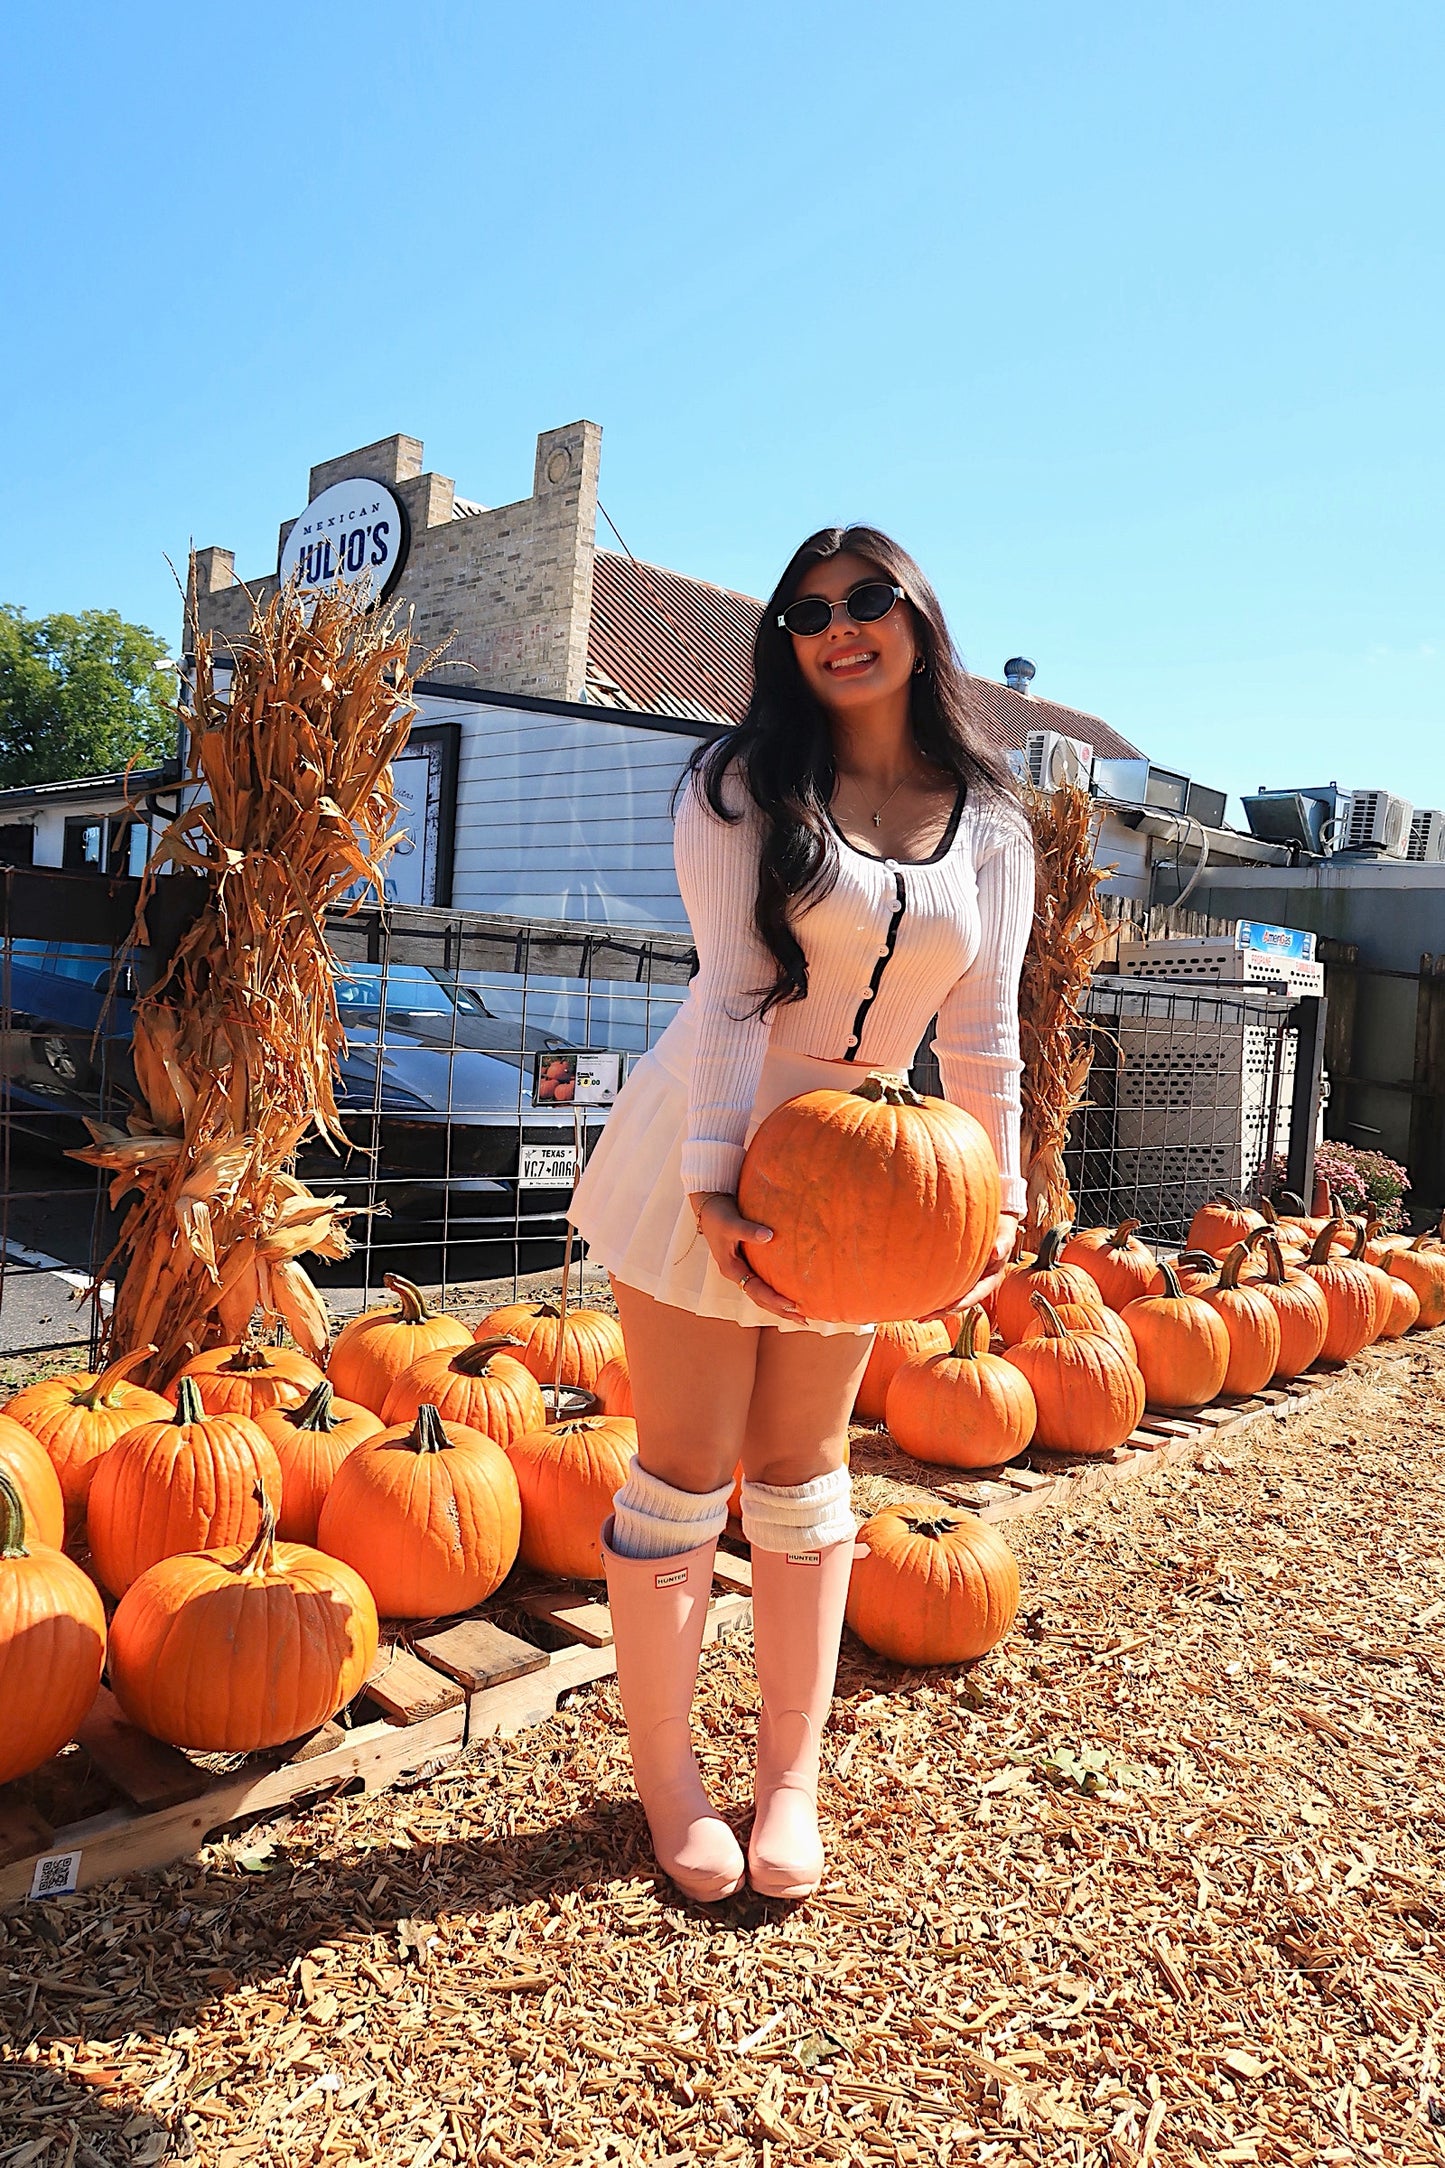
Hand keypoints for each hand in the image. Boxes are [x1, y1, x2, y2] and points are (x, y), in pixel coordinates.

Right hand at [689, 1192, 804, 1321]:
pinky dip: (777, 1293)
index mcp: (731, 1269)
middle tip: (804, 1321)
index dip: (773, 1299)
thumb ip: (749, 1230)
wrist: (710, 1207)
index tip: (792, 1306)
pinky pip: (764, 1284)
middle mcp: (737, 1275)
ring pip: (762, 1296)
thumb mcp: (732, 1223)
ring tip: (801, 1317)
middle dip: (781, 1311)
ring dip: (780, 1307)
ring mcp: (742, 1272)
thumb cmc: (720, 1215)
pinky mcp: (748, 1265)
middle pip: (760, 1300)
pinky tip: (792, 1296)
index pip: (755, 1290)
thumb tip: (770, 1236)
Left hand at [918, 1214, 1020, 1321]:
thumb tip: (997, 1251)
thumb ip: (1004, 1242)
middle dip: (943, 1312)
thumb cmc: (1002, 1229)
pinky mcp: (956, 1275)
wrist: (995, 1223)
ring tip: (916, 1317)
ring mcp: (967, 1281)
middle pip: (960, 1302)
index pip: (977, 1294)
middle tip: (924, 1318)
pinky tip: (917, 1301)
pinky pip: (945, 1287)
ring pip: (951, 1299)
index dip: (964, 1302)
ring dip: (935, 1309)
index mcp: (991, 1279)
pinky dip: (933, 1295)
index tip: (949, 1308)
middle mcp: (978, 1284)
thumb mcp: (1006, 1235)